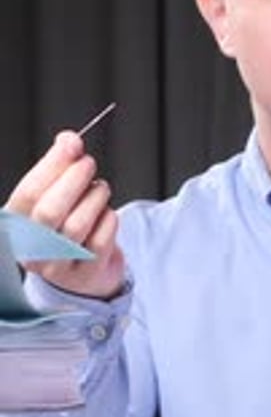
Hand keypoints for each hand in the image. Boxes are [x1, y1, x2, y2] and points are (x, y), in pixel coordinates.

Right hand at [5, 130, 124, 298]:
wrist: (83, 271)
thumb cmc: (64, 225)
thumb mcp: (54, 195)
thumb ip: (59, 166)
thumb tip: (69, 141)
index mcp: (17, 224)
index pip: (28, 193)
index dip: (52, 165)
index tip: (71, 144)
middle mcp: (32, 248)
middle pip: (50, 211)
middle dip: (74, 180)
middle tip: (88, 164)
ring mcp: (57, 267)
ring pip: (77, 225)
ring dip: (94, 198)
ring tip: (99, 189)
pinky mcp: (86, 274)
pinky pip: (100, 240)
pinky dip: (108, 219)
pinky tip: (105, 213)